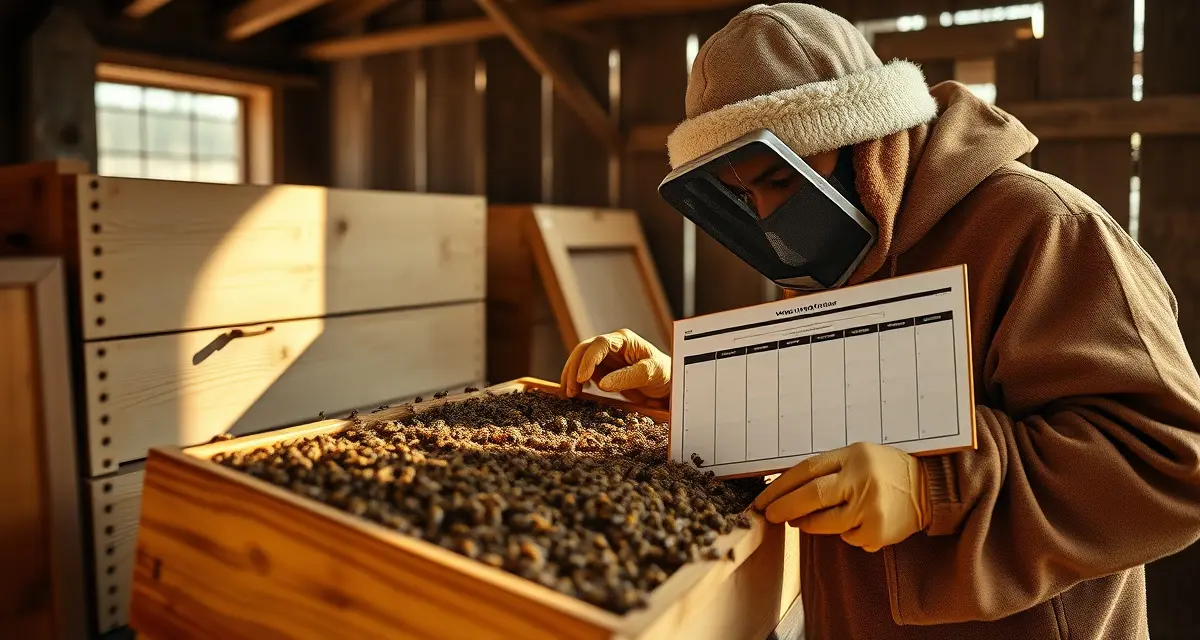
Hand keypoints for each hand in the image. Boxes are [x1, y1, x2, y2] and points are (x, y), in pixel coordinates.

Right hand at [559, 329, 671, 406]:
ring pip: (579, 361)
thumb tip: (602, 383)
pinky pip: (584, 374)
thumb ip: (628, 376)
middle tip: (570, 390)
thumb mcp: (651, 373)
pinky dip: (576, 383)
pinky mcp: (602, 371)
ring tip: (569, 394)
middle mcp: (611, 346)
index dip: (588, 360)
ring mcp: (605, 358)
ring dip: (571, 376)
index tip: (582, 378)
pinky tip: (574, 394)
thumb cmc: (664, 373)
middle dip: (573, 368)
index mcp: (624, 340)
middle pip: (584, 350)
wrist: (668, 384)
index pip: (599, 344)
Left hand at [753, 441, 930, 551]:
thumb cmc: (885, 470)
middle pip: (811, 497)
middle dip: (784, 507)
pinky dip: (843, 533)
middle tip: (770, 515)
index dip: (779, 487)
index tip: (763, 499)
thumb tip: (786, 490)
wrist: (929, 488)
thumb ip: (826, 470)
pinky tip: (854, 522)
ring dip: (808, 524)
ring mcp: (870, 508)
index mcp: (851, 456)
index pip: (805, 471)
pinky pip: (848, 537)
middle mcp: (861, 480)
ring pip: (825, 523)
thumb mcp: (857, 456)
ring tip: (803, 520)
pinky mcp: (878, 532)